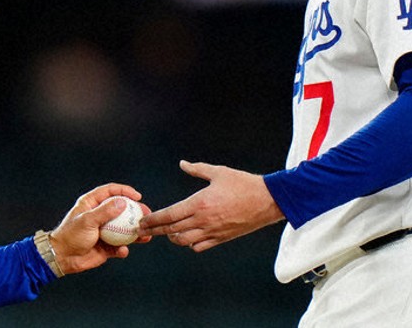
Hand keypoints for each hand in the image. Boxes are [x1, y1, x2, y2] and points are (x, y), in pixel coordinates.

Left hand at [47, 183, 151, 273]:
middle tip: (147, 215)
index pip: (111, 191)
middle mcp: (100, 216)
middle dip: (136, 213)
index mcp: (92, 203)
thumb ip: (105, 212)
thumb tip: (123, 202)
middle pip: (122, 210)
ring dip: (135, 232)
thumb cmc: (70, 235)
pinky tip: (124, 250)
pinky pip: (119, 246)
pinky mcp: (106, 247)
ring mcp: (105, 231)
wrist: (62, 258)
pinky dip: (123, 249)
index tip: (137, 196)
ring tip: (145, 235)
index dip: (125, 191)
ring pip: (124, 229)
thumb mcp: (87, 221)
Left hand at [138, 160, 283, 251]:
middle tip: (144, 229)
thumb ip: (197, 169)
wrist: (268, 201)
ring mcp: (212, 231)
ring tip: (166, 231)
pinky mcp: (221, 238)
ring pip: (183, 241)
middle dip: (155, 230)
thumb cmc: (244, 184)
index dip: (153, 219)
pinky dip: (190, 243)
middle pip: (171, 230)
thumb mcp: (219, 172)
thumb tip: (182, 164)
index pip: (169, 215)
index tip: (142, 221)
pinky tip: (188, 236)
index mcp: (200, 203)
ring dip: (172, 237)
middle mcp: (203, 220)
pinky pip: (199, 246)